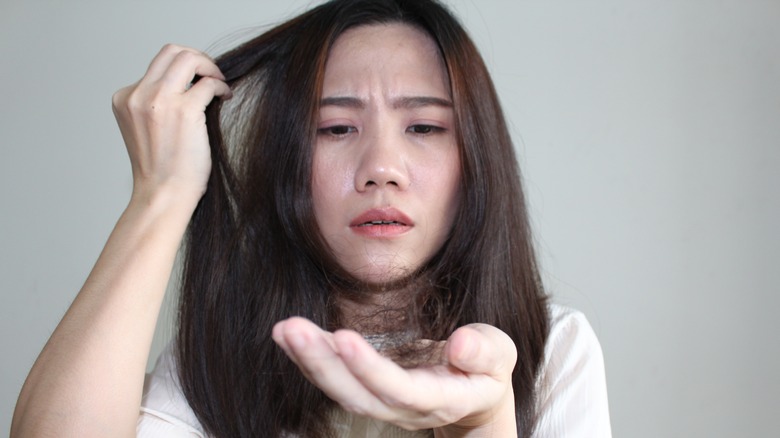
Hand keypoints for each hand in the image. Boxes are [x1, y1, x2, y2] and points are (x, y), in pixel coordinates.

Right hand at [112, 44, 231, 205]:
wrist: (162, 195)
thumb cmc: (162, 169)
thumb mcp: (147, 128)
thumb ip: (158, 103)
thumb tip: (192, 81)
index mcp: (125, 99)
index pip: (157, 66)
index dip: (182, 71)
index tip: (197, 83)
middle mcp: (138, 95)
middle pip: (171, 51)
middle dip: (198, 59)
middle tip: (212, 75)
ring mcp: (158, 101)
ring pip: (188, 57)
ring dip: (209, 66)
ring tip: (219, 84)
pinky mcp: (183, 111)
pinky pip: (208, 83)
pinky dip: (220, 86)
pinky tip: (224, 98)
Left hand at [272, 318, 517, 435]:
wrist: (473, 394)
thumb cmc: (486, 369)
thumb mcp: (500, 356)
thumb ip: (486, 351)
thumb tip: (461, 343)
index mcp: (440, 400)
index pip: (400, 390)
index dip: (370, 369)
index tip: (344, 338)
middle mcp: (404, 408)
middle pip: (357, 395)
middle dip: (323, 364)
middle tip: (293, 329)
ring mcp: (382, 402)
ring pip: (340, 390)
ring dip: (308, 360)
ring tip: (284, 330)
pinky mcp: (366, 387)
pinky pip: (334, 377)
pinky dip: (309, 357)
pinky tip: (285, 334)